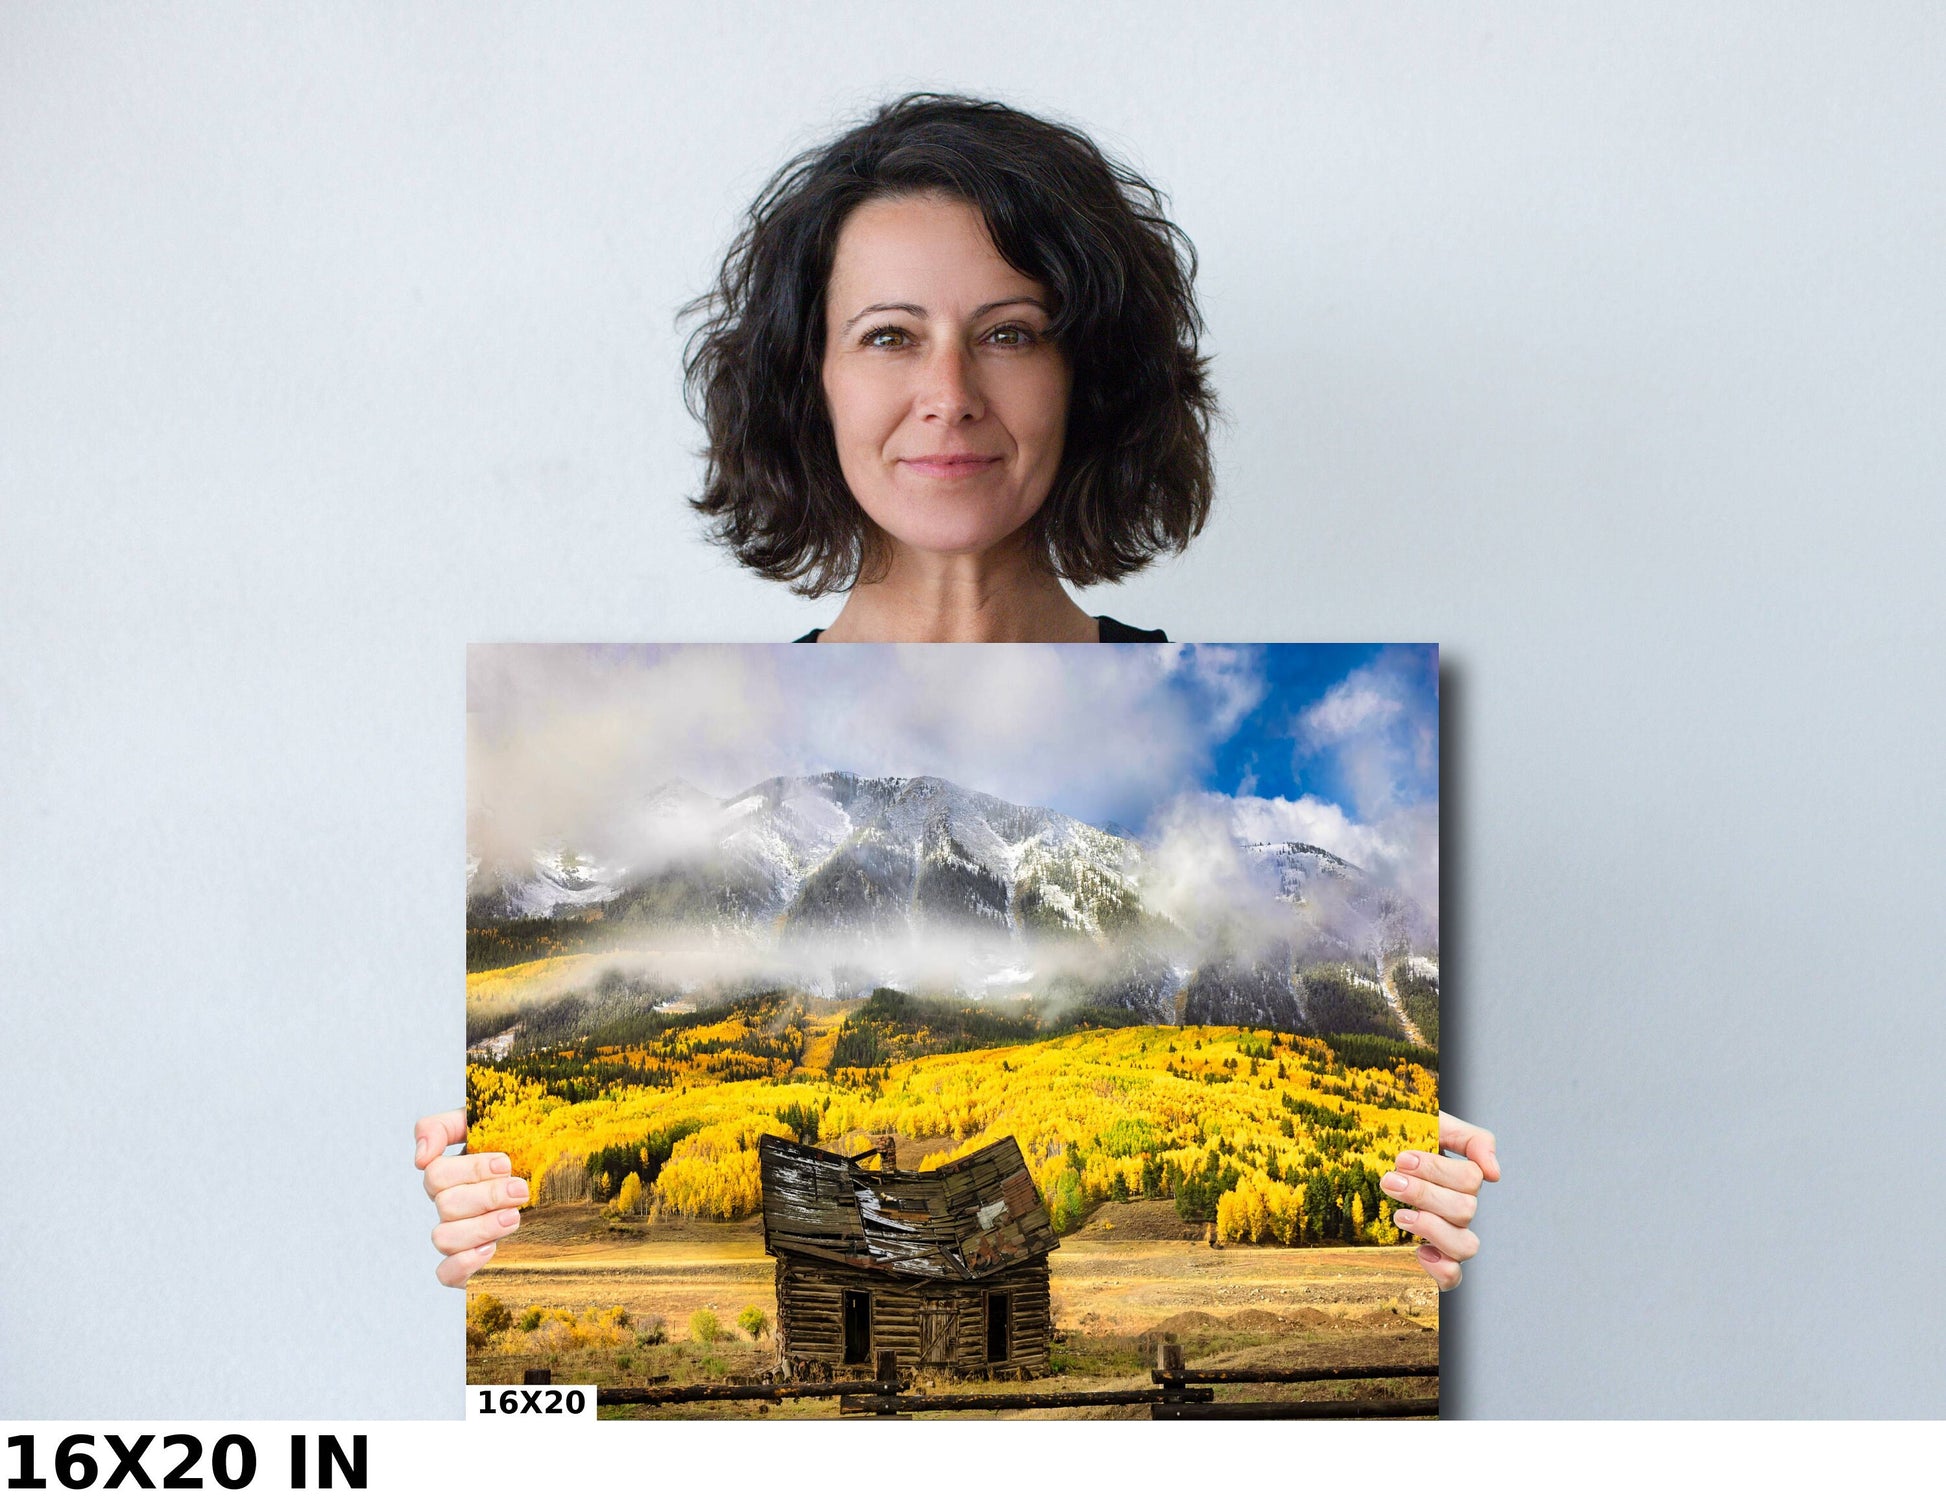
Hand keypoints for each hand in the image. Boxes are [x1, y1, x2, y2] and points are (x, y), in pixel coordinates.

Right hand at [415, 1108, 527, 1287]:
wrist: (564, 1191)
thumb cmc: (525, 1154)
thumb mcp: (491, 1126)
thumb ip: (446, 1127)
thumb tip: (420, 1156)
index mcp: (453, 1175)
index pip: (436, 1172)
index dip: (470, 1169)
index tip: (505, 1164)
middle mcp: (451, 1207)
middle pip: (445, 1204)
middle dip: (487, 1196)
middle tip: (521, 1191)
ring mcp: (458, 1238)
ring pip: (444, 1238)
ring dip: (481, 1227)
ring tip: (515, 1218)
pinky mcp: (467, 1268)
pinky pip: (446, 1274)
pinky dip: (464, 1263)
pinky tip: (491, 1249)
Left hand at [1383, 1111, 1498, 1291]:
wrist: (1365, 1152)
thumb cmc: (1400, 1138)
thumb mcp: (1434, 1124)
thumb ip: (1471, 1139)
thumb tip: (1494, 1174)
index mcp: (1462, 1178)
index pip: (1471, 1179)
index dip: (1437, 1170)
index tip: (1402, 1159)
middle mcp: (1460, 1209)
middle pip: (1465, 1210)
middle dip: (1424, 1194)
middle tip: (1389, 1181)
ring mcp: (1448, 1236)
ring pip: (1466, 1246)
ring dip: (1432, 1229)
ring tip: (1399, 1215)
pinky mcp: (1433, 1259)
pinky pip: (1453, 1278)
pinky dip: (1441, 1269)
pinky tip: (1418, 1251)